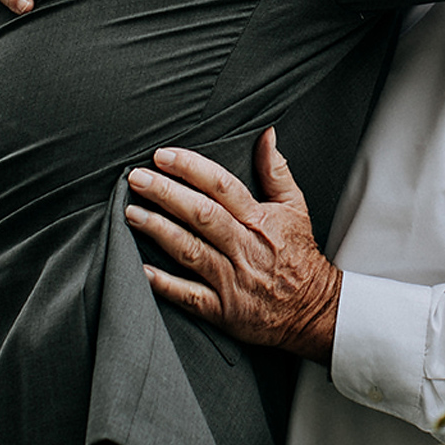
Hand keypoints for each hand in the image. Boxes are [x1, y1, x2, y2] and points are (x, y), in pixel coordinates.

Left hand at [124, 128, 340, 363]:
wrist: (313, 310)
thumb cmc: (299, 255)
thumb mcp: (296, 207)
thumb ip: (276, 170)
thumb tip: (265, 134)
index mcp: (260, 220)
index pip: (222, 186)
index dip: (191, 168)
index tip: (164, 156)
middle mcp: (245, 248)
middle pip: (202, 215)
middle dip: (166, 194)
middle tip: (137, 178)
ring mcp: (233, 280)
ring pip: (191, 251)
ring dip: (158, 230)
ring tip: (132, 213)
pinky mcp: (223, 310)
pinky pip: (189, 296)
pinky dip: (164, 283)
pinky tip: (140, 268)